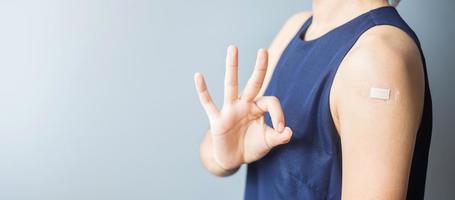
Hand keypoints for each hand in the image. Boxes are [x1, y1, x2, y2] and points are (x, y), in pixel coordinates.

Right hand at [194, 45, 292, 169]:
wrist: (232, 160)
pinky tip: (198, 76)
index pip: (271, 102)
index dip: (279, 114)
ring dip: (232, 67)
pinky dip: (203, 91)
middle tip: (263, 51)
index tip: (280, 129)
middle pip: (253, 83)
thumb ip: (279, 137)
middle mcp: (244, 105)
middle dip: (259, 68)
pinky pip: (208, 103)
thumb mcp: (267, 143)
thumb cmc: (251, 147)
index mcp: (258, 108)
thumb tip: (288, 132)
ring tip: (233, 48)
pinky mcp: (217, 120)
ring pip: (231, 85)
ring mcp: (230, 110)